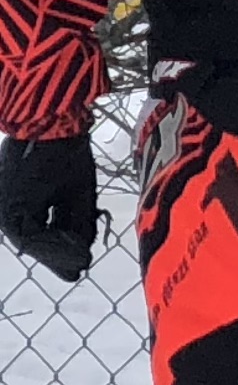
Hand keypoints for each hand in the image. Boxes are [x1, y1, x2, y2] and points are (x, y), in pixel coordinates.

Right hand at [0, 134, 99, 282]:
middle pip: (31, 240)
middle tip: (80, 265)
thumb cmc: (64, 154)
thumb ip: (78, 225)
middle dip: (57, 252)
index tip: (82, 266)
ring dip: (51, 240)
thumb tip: (82, 256)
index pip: (37, 245)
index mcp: (16, 212)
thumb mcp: (78, 193)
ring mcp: (4, 199)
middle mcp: (4, 210)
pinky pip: (27, 214)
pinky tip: (65, 230)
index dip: (60, 257)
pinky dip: (46, 223)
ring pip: (28, 230)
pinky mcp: (10, 190)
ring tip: (75, 252)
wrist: (47, 117)